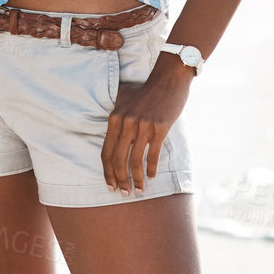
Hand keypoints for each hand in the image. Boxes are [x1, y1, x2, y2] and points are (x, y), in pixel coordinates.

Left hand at [102, 58, 191, 194]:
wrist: (168, 80)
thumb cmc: (146, 92)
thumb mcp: (124, 102)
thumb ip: (116, 120)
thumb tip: (111, 144)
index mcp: (114, 118)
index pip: (106, 151)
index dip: (107, 172)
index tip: (110, 186)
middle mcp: (126, 122)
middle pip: (118, 159)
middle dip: (120, 180)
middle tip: (124, 193)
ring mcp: (142, 125)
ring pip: (135, 160)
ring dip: (136, 179)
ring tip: (139, 190)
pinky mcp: (159, 127)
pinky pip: (153, 154)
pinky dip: (152, 168)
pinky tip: (152, 177)